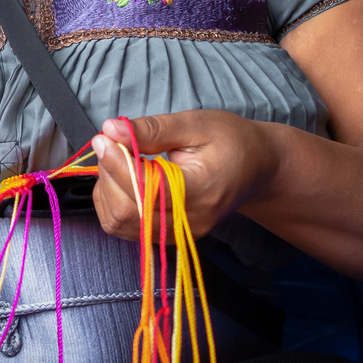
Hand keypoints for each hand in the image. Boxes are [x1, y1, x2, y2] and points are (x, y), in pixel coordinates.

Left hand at [90, 111, 281, 240]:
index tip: (104, 137)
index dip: (115, 161)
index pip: (143, 186)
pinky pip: (126, 228)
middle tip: (111, 145)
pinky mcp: (168, 237)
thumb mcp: (195, 125)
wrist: (257, 169)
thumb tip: (110, 130)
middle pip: (126, 211)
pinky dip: (113, 202)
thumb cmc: (232, 142)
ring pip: (119, 223)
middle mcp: (189, 221)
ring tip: (119, 160)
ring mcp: (179, 234)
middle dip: (108, 174)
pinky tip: (123, 178)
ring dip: (107, 189)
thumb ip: (152, 129)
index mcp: (200, 192)